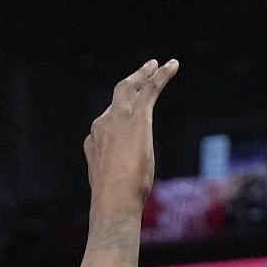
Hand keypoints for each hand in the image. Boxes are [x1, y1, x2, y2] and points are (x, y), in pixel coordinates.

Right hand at [84, 58, 179, 218]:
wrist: (114, 199)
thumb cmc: (116, 200)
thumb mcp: (114, 184)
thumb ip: (116, 173)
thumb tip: (123, 182)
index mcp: (94, 142)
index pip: (108, 123)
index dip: (118, 119)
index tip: (125, 118)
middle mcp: (102, 125)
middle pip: (117, 96)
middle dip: (130, 82)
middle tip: (143, 72)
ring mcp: (117, 118)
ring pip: (132, 88)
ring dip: (145, 75)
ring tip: (158, 65)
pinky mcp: (137, 116)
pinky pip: (149, 90)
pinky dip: (161, 76)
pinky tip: (171, 66)